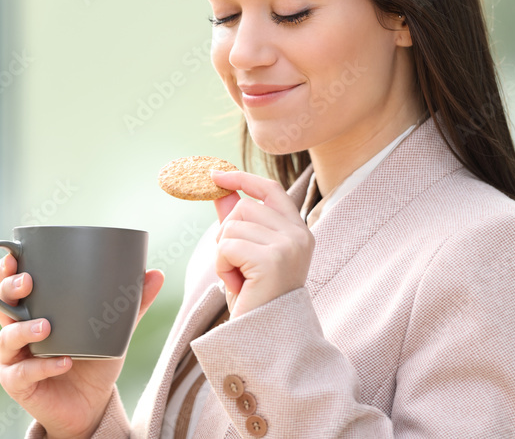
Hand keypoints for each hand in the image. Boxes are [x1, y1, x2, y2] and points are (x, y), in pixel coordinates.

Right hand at [0, 254, 164, 438]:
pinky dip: (43, 366)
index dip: (6, 270)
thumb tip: (156, 274)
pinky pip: (24, 372)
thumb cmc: (94, 360)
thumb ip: (130, 304)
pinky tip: (64, 361)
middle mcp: (16, 330)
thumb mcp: (113, 330)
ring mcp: (14, 358)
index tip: (14, 256)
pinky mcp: (17, 383)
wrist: (90, 405)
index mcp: (33, 310)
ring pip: (7, 337)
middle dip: (10, 290)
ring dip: (24, 329)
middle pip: (2, 304)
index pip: (12, 285)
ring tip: (46, 327)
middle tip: (28, 282)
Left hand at [210, 170, 313, 318]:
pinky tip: (237, 285)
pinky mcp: (272, 259)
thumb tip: (221, 189)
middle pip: (242, 209)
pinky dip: (221, 266)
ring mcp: (288, 246)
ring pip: (231, 227)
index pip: (270, 190)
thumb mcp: (246, 254)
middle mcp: (299, 235)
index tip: (215, 176)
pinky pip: (226, 247)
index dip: (242, 179)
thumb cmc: (257, 298)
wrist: (267, 339)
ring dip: (223, 254)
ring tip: (240, 278)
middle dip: (226, 235)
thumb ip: (237, 221)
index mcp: (298, 231)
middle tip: (237, 267)